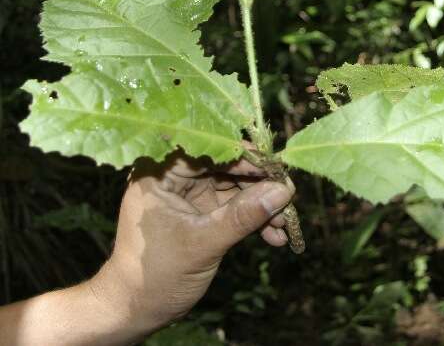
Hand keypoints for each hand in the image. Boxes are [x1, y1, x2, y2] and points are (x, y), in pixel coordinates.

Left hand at [89, 150, 293, 332]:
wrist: (136, 311)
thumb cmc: (155, 276)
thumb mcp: (202, 244)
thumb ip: (242, 216)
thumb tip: (283, 191)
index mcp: (159, 173)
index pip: (208, 151)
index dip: (244, 157)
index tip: (276, 167)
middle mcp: (174, 178)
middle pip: (225, 167)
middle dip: (258, 185)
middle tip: (289, 195)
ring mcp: (189, 195)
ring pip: (234, 188)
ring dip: (261, 206)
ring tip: (285, 223)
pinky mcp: (201, 213)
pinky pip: (234, 208)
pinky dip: (253, 220)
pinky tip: (274, 236)